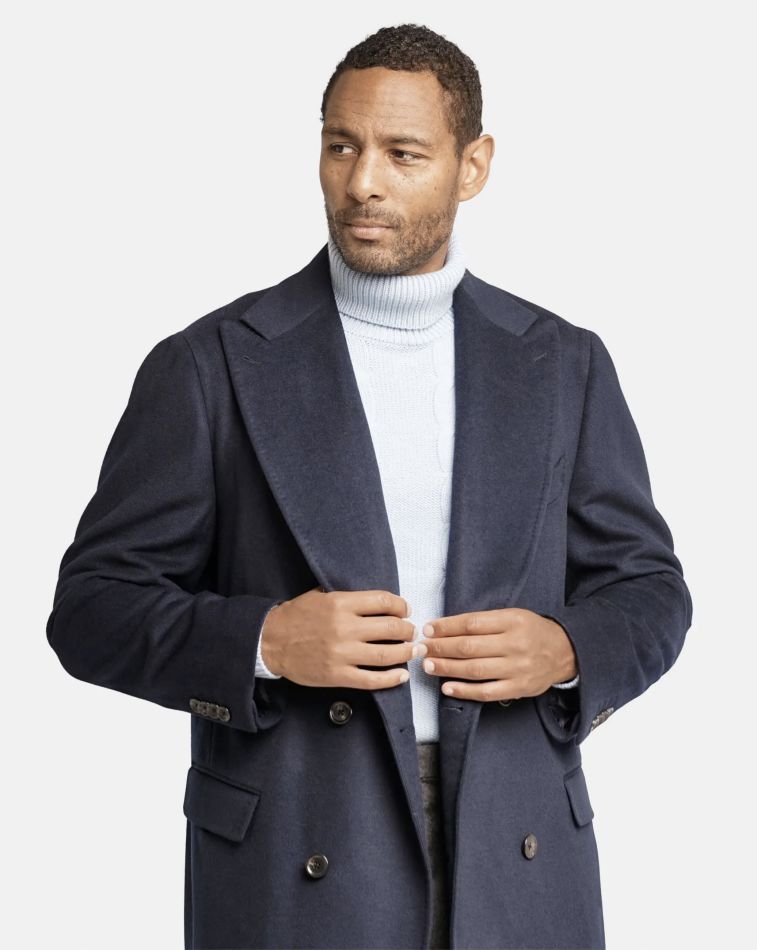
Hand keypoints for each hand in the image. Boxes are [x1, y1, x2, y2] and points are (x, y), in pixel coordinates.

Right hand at [260, 586, 419, 688]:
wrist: (269, 641)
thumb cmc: (296, 616)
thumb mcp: (320, 595)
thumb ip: (347, 597)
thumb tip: (377, 601)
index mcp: (341, 603)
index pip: (384, 602)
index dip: (401, 606)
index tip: (406, 610)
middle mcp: (344, 628)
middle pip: (391, 628)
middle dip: (407, 630)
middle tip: (411, 632)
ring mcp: (341, 654)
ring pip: (387, 655)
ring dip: (406, 653)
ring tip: (413, 651)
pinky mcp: (337, 675)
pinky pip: (371, 680)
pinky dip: (391, 679)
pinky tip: (401, 675)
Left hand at [420, 608, 576, 701]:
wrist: (564, 652)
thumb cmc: (531, 631)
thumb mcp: (512, 616)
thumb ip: (484, 621)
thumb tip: (446, 628)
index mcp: (513, 621)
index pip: (471, 624)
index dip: (446, 627)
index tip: (428, 629)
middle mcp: (515, 644)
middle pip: (469, 647)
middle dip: (441, 647)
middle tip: (422, 648)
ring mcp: (517, 669)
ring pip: (474, 670)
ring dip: (447, 668)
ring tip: (428, 665)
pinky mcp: (518, 688)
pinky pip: (486, 692)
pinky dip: (464, 691)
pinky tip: (447, 687)